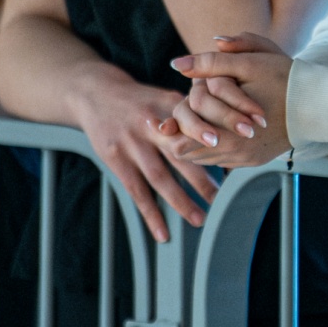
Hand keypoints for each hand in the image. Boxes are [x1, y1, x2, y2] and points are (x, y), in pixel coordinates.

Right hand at [72, 70, 219, 243]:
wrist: (94, 93)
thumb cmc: (140, 100)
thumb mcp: (164, 96)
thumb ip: (190, 115)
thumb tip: (225, 138)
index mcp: (167, 105)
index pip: (194, 125)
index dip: (212, 140)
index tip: (233, 155)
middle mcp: (150, 124)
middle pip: (179, 153)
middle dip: (202, 178)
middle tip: (222, 198)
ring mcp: (131, 143)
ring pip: (159, 177)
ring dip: (180, 201)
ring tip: (199, 218)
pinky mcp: (115, 159)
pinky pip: (136, 191)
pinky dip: (150, 214)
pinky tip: (162, 233)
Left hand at [156, 34, 291, 167]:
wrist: (319, 103)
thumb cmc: (285, 78)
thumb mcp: (249, 62)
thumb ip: (211, 62)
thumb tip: (177, 63)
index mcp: (231, 129)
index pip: (185, 139)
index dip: (172, 130)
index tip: (161, 125)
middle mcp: (238, 151)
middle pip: (192, 152)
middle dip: (183, 138)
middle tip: (171, 129)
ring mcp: (246, 158)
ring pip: (207, 158)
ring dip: (198, 143)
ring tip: (190, 129)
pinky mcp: (254, 161)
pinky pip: (224, 160)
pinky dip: (215, 149)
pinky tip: (213, 133)